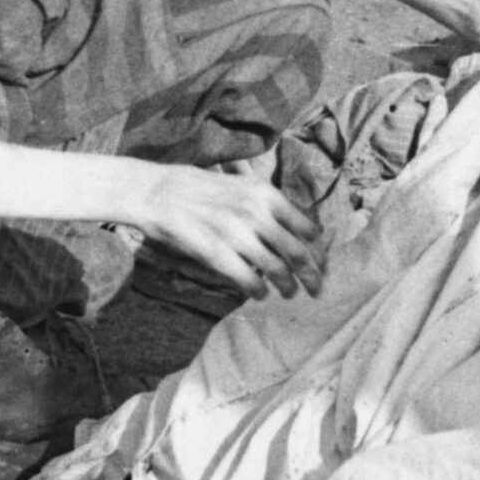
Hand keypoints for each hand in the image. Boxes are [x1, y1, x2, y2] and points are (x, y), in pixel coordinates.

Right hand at [133, 165, 323, 300]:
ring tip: (288, 293)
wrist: (159, 192)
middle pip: (298, 253)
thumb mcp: (241, 185)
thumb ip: (268, 204)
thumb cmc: (200, 188)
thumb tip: (294, 229)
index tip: (320, 264)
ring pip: (277, 270)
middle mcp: (256, 212)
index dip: (317, 251)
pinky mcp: (217, 253)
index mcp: (266, 194)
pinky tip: (260, 293)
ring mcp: (237, 233)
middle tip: (315, 289)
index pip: (307, 228)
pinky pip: (249, 280)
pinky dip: (259, 291)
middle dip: (311, 275)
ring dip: (287, 286)